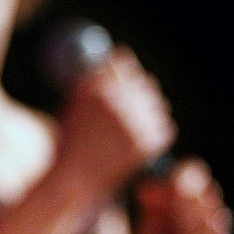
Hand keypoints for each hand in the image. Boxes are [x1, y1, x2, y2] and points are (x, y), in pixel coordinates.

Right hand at [57, 46, 177, 189]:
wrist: (73, 176)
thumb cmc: (70, 139)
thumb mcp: (73, 103)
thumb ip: (94, 78)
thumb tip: (119, 57)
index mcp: (95, 88)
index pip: (120, 63)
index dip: (123, 64)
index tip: (123, 67)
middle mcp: (116, 101)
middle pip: (144, 81)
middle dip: (138, 87)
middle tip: (131, 98)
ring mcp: (134, 121)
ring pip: (157, 103)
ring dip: (147, 109)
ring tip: (129, 125)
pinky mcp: (147, 141)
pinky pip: (164, 126)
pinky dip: (154, 130)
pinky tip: (136, 139)